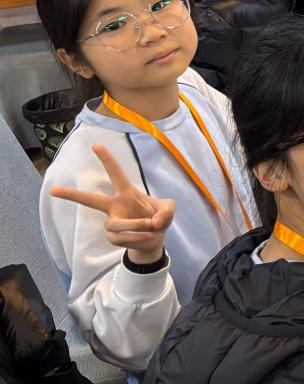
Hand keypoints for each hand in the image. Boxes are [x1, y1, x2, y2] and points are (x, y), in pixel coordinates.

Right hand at [49, 144, 175, 265]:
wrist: (155, 238)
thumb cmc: (159, 217)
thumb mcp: (169, 209)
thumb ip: (167, 211)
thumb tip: (153, 222)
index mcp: (127, 193)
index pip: (115, 173)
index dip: (107, 159)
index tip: (95, 145)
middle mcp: (114, 206)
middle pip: (90, 200)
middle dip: (71, 195)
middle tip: (53, 190)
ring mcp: (111, 222)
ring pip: (115, 225)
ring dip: (136, 226)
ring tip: (151, 227)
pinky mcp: (111, 237)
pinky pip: (121, 238)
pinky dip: (138, 238)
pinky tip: (145, 236)